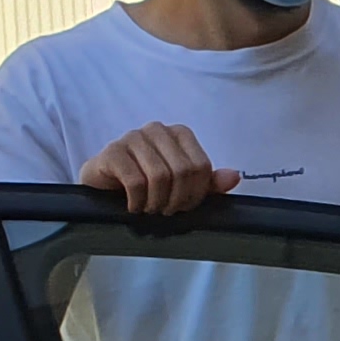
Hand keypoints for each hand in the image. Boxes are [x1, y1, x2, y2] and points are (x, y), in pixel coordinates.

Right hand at [79, 123, 237, 216]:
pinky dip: (138, 202)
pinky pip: (135, 181)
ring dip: (156, 202)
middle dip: (177, 200)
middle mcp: (157, 129)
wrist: (105, 183)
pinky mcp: (113, 151)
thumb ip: (209, 182)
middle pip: (182, 171)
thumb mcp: (183, 185)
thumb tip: (234, 177)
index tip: (184, 206)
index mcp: (179, 133)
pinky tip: (134, 206)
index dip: (196, 194)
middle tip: (165, 210)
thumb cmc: (147, 183)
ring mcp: (133, 137)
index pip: (201, 167)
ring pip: (159, 176)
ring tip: (150, 208)